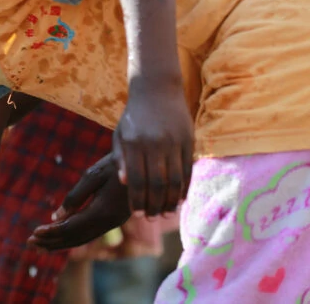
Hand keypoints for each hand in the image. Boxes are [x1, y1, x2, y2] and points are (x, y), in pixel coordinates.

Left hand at [29, 153, 131, 250]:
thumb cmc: (119, 165)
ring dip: (60, 243)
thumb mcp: (94, 174)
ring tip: (40, 245)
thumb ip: (76, 196)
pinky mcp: (113, 220)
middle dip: (52, 242)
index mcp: (103, 212)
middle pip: (76, 238)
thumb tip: (56, 217)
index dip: (52, 232)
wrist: (147, 165)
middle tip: (30, 243)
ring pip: (83, 239)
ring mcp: (113, 223)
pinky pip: (89, 233)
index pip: (72, 228)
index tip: (33, 233)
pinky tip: (60, 234)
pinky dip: (72, 237)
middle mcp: (109, 222)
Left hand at [113, 77, 192, 215]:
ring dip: (171, 201)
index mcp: (134, 142)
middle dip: (154, 205)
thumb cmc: (134, 116)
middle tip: (152, 219)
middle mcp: (154, 143)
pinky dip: (185, 187)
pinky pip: (188, 170)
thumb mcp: (120, 134)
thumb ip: (120, 158)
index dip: (137, 199)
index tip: (136, 214)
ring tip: (166, 213)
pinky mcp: (189, 140)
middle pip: (157, 184)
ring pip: (175, 180)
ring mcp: (174, 142)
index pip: (137, 179)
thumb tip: (124, 183)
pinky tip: (180, 199)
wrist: (157, 90)